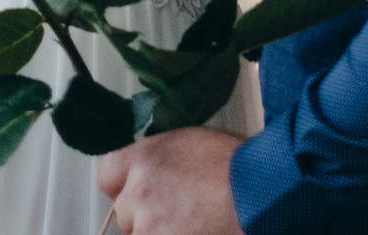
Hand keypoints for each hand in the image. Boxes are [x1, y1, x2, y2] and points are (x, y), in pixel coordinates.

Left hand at [97, 128, 244, 234]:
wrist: (261, 192)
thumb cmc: (237, 165)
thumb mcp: (188, 141)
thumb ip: (157, 159)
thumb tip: (149, 173)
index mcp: (142, 159)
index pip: (106, 175)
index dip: (124, 184)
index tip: (137, 192)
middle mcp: (138, 193)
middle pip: (124, 212)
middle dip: (145, 215)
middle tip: (179, 210)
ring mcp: (149, 227)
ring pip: (140, 234)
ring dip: (159, 231)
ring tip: (193, 223)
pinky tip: (199, 229)